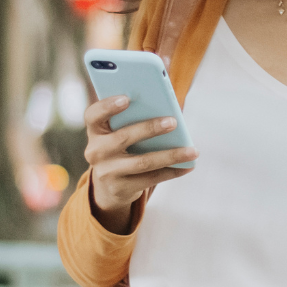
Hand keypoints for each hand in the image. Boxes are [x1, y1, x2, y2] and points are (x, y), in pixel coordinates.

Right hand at [84, 94, 197, 231]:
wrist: (109, 185)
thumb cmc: (121, 148)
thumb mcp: (118, 133)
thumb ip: (132, 120)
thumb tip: (167, 111)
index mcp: (95, 131)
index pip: (93, 115)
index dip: (108, 106)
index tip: (127, 98)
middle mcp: (96, 151)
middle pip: (123, 137)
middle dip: (150, 128)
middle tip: (173, 122)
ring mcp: (106, 172)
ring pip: (142, 162)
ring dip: (171, 155)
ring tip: (192, 151)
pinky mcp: (120, 188)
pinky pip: (151, 178)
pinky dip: (172, 172)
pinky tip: (188, 166)